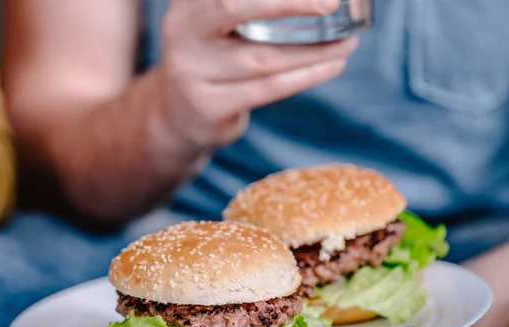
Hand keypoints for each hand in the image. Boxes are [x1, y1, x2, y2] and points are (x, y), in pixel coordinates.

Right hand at [153, 0, 357, 152]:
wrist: (178, 114)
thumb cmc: (211, 57)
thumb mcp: (214, 21)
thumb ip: (247, 6)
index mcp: (187, 3)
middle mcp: (182, 32)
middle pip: (234, 8)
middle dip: (288, 3)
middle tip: (332, 3)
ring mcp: (191, 72)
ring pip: (263, 57)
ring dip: (312, 50)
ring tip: (347, 43)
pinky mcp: (208, 105)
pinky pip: (266, 89)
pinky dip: (304, 76)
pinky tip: (331, 66)